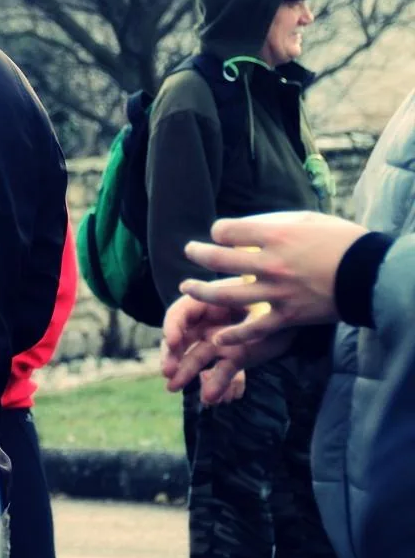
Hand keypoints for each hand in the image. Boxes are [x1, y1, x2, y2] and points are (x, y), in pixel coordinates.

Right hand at [160, 294, 290, 404]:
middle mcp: (210, 323)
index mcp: (210, 302)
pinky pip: (221, 372)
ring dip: (185, 373)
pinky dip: (215, 384)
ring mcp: (221, 342)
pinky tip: (210, 398)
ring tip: (174, 388)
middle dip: (172, 354)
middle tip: (167, 371)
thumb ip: (239, 324)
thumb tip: (217, 340)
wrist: (298, 313)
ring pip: (197, 357)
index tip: (173, 342)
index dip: (173, 326)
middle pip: (183, 338)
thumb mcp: (259, 306)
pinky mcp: (235, 358)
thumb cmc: (276, 301)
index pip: (181, 313)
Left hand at [181, 211, 368, 345]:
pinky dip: (233, 337)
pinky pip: (254, 330)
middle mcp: (270, 264)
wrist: (370, 275)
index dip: (219, 230)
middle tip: (190, 251)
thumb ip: (272, 223)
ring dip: (200, 292)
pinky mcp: (288, 317)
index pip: (226, 231)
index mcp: (275, 237)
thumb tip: (243, 227)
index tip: (221, 233)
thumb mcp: (306, 219)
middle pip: (218, 259)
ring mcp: (277, 293)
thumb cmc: (340, 241)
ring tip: (186, 288)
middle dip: (197, 254)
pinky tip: (217, 338)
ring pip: (226, 295)